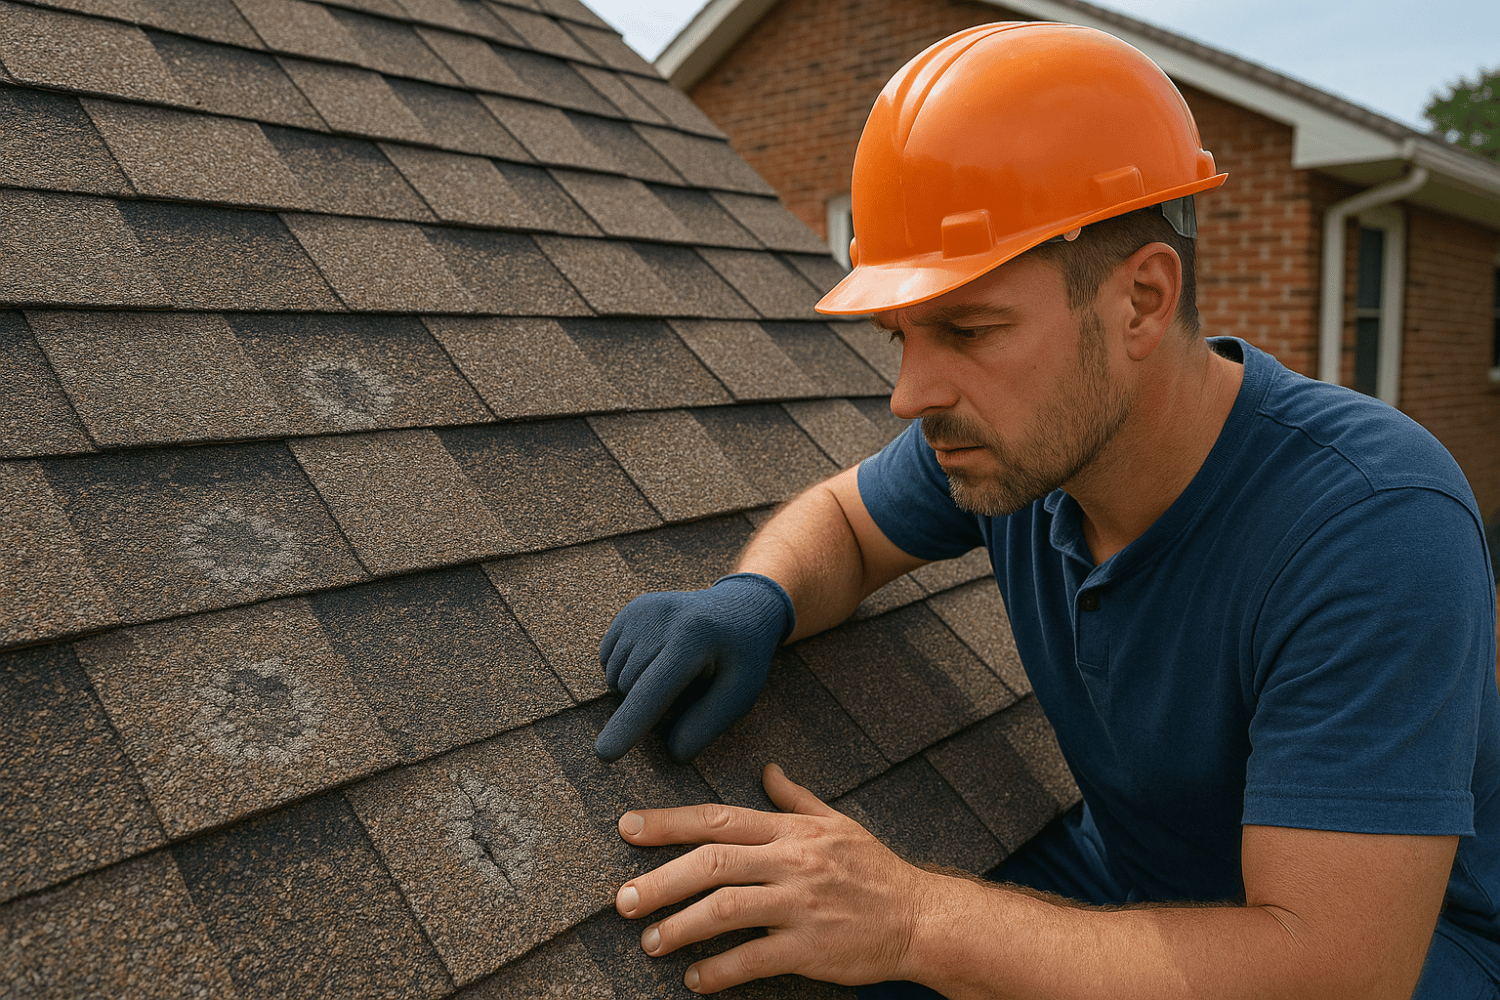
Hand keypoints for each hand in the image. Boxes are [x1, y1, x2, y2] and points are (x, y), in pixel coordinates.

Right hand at [595, 573, 794, 762]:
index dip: (628, 725)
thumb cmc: (743, 656)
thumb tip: (673, 754)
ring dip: (634, 687)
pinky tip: (655, 659)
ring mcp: (643, 610)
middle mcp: (663, 618)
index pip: (653, 691)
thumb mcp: (740, 692)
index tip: (604, 755)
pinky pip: (607, 657)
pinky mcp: (631, 609)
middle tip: (686, 685)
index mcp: (694, 639)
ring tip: (673, 671)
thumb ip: (706, 724)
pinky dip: (624, 668)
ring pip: (614, 674)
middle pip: (630, 686)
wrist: (739, 608)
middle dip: (648, 702)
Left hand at [613, 763, 936, 992]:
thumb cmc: (876, 870)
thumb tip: (766, 770)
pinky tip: (695, 979)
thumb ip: (795, 799)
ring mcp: (802, 905)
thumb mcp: (838, 823)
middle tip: (623, 900)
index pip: (720, 819)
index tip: (628, 827)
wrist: (922, 919)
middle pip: (713, 863)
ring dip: (681, 926)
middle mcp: (793, 862)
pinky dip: (719, 971)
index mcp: (793, 831)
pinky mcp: (812, 948)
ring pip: (727, 909)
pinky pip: (754, 959)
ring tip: (650, 942)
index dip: (669, 822)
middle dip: (661, 880)